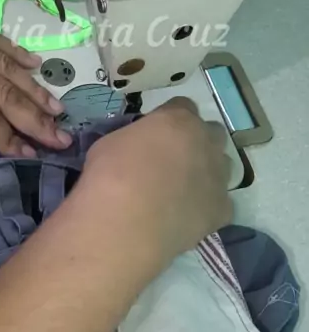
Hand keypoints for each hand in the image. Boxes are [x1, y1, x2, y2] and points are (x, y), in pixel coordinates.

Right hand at [81, 97, 232, 263]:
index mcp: (178, 120)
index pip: (183, 107)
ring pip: (222, 166)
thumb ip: (134, 139)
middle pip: (212, 132)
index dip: (169, 119)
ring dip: (206, 172)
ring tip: (180, 190)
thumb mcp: (110, 143)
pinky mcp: (222, 209)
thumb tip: (136, 148)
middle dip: (196, 141)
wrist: (125, 224)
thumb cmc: (110, 176)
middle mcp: (206, 143)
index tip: (154, 133)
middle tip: (171, 159)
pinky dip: (207, 206)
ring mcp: (219, 177)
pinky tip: (187, 216)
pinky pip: (220, 202)